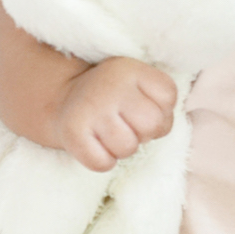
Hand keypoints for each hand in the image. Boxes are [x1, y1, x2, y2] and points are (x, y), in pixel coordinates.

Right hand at [50, 56, 176, 171]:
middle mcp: (111, 85)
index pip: (168, 95)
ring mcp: (90, 108)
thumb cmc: (113, 97)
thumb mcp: (138, 84)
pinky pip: (103, 164)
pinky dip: (103, 161)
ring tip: (110, 134)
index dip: (162, 111)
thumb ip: (159, 100)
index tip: (142, 109)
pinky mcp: (73, 133)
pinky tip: (96, 144)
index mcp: (130, 69)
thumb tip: (161, 125)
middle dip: (144, 133)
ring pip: (128, 148)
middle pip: (152, 124)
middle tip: (127, 125)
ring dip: (122, 149)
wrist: (66, 98)